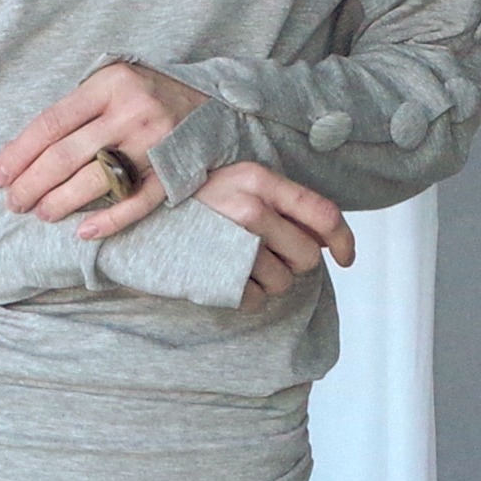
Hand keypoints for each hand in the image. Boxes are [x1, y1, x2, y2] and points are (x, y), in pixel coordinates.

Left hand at [0, 59, 205, 239]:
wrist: (212, 103)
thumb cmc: (145, 95)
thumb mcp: (111, 83)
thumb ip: (76, 109)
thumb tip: (23, 151)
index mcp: (109, 85)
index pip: (51, 124)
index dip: (19, 153)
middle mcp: (132, 112)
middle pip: (67, 155)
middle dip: (32, 184)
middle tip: (14, 202)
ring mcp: (155, 144)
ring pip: (97, 181)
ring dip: (61, 203)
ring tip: (40, 214)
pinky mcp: (173, 172)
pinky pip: (136, 203)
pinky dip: (108, 220)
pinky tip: (83, 232)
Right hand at [198, 161, 352, 306]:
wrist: (134, 220)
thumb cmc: (195, 202)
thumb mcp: (237, 184)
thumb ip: (282, 202)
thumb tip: (328, 236)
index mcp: (258, 180)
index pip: (323, 213)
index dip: (344, 240)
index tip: (346, 258)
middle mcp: (249, 209)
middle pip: (307, 256)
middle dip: (296, 263)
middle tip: (270, 254)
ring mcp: (231, 245)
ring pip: (284, 282)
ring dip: (270, 281)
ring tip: (240, 263)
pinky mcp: (216, 277)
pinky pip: (256, 300)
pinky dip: (247, 296)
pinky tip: (227, 277)